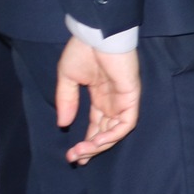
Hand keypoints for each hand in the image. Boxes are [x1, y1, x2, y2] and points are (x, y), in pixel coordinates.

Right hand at [56, 37, 140, 164]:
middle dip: (91, 149)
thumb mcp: (68, 78)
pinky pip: (126, 122)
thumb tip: (63, 124)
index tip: (74, 156)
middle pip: (106, 132)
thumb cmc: (82, 51)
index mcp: (100, 97)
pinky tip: (96, 142)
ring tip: (82, 152)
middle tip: (75, 159)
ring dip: (100, 145)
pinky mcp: (131, 95)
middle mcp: (113, 101)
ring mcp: (123, 98)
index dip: (87, 142)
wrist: (95, 34)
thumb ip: (67, 101)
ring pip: (116, 131)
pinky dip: (113, 135)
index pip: (97, 125)